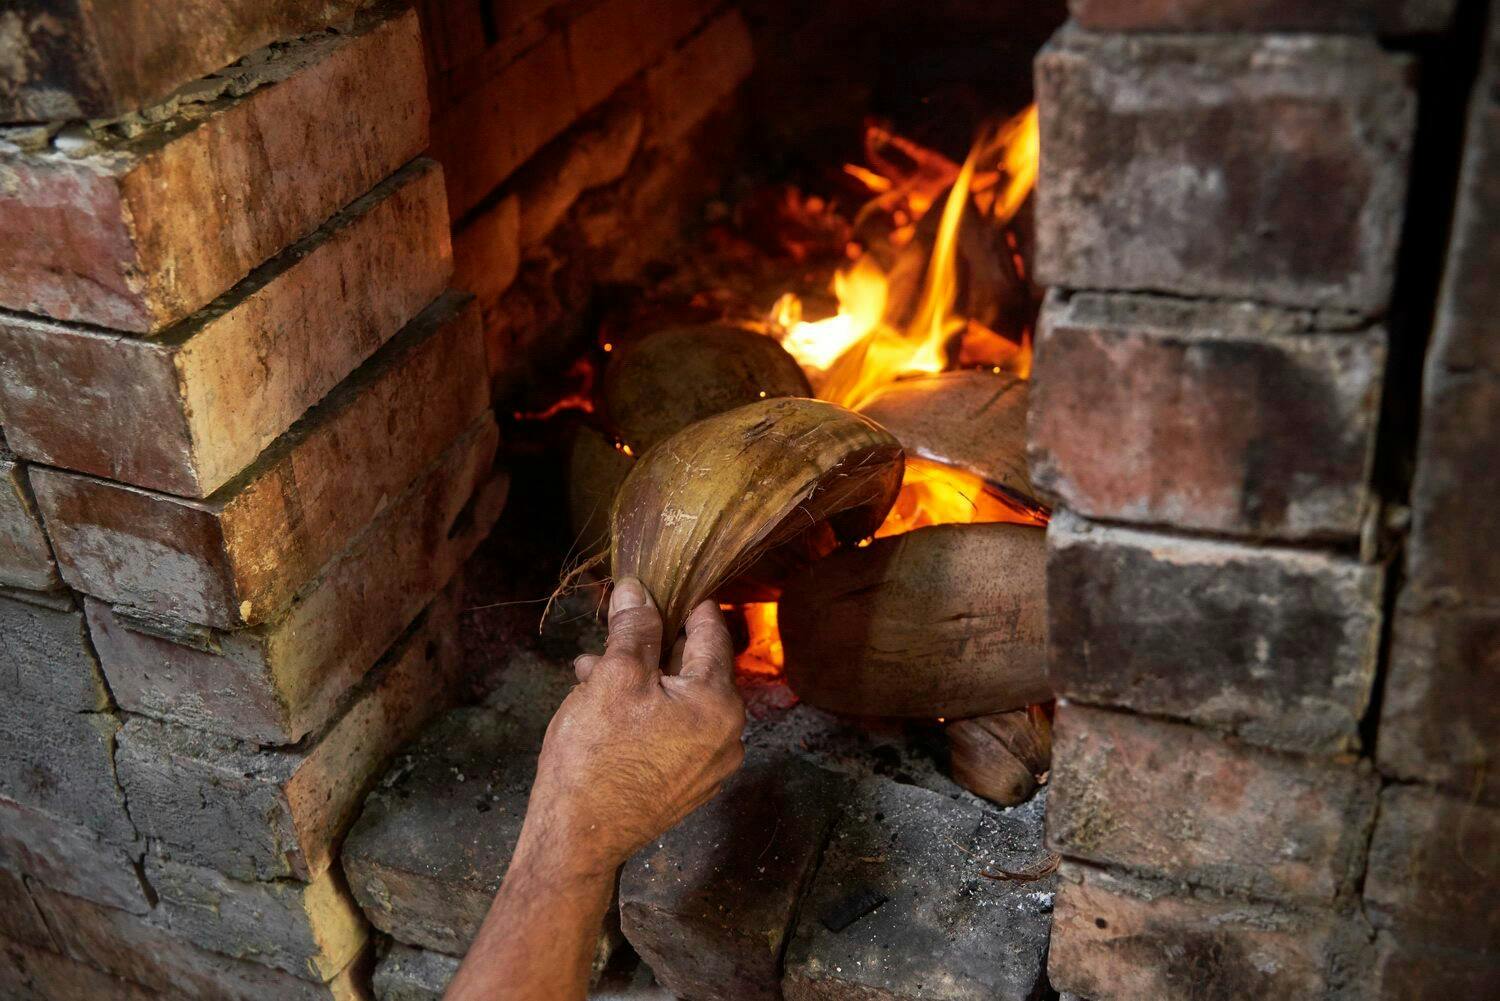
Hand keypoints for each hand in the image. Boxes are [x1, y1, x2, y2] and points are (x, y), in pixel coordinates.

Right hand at [518, 577, 745, 879]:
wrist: (577, 841)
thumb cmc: (594, 757)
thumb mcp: (613, 676)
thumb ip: (633, 628)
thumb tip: (637, 589)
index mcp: (719, 703)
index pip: (712, 632)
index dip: (685, 603)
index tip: (665, 585)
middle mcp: (728, 736)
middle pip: (693, 668)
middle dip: (649, 647)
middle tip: (612, 633)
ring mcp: (709, 765)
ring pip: (677, 700)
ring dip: (638, 680)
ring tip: (590, 674)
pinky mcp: (687, 785)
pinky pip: (673, 732)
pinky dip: (644, 713)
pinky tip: (602, 708)